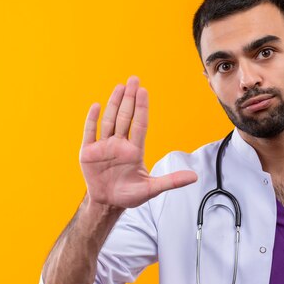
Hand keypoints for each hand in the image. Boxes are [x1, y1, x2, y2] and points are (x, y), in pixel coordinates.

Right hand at [79, 76, 197, 208]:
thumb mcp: (151, 189)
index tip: (144, 91)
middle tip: (133, 79)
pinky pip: (90, 133)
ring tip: (119, 87)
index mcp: (134, 151)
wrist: (108, 203)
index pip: (140, 125)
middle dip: (129, 98)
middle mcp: (120, 144)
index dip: (142, 108)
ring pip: (109, 121)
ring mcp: (104, 147)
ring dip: (113, 103)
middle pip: (125, 117)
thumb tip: (195, 177)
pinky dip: (92, 120)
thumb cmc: (130, 195)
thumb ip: (171, 181)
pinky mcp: (88, 152)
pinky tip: (97, 106)